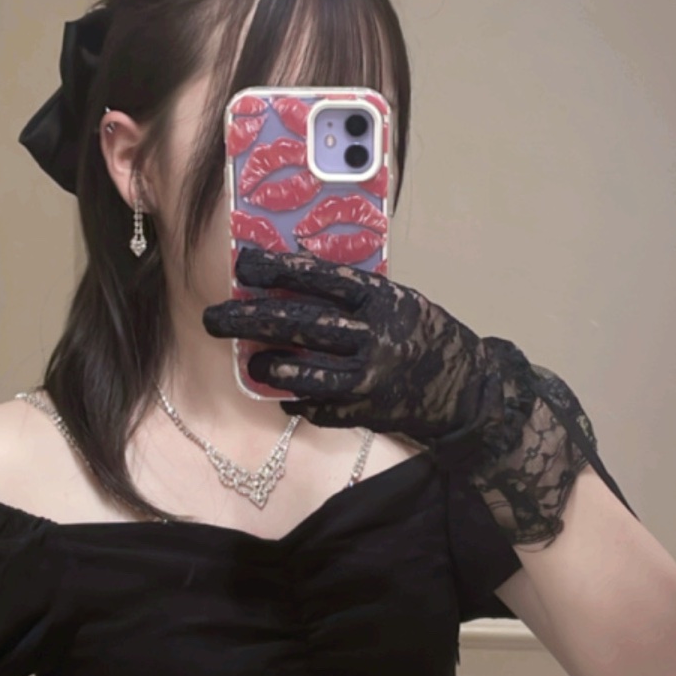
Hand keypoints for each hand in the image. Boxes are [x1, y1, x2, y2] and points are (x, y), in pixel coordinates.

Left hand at [202, 245, 496, 440]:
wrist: (463, 388)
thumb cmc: (424, 334)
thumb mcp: (398, 301)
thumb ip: (355, 295)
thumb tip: (293, 280)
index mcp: (381, 299)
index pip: (322, 278)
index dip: (280, 270)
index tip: (244, 264)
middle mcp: (373, 336)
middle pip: (301, 324)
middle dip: (250, 320)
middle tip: (213, 319)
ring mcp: (368, 377)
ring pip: (306, 373)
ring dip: (271, 368)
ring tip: (253, 364)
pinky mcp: (365, 411)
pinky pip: (319, 407)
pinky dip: (298, 401)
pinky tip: (286, 394)